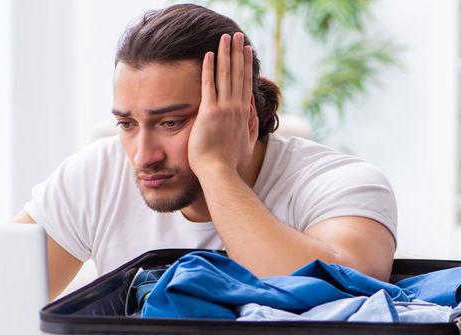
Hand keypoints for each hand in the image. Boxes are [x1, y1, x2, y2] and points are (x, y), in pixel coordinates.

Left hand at [188, 33, 258, 174]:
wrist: (219, 172)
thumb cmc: (230, 163)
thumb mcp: (247, 145)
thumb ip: (251, 127)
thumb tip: (252, 111)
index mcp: (244, 114)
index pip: (245, 83)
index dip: (246, 65)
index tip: (245, 50)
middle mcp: (236, 108)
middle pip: (238, 74)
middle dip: (237, 53)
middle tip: (237, 35)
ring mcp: (223, 109)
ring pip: (226, 76)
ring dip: (226, 54)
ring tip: (226, 38)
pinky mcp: (209, 113)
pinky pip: (209, 86)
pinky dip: (210, 70)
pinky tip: (210, 55)